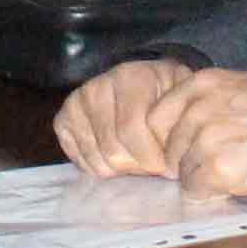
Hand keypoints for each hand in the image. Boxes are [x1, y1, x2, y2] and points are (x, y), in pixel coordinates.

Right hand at [55, 59, 191, 179]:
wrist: (145, 83)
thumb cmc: (167, 97)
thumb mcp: (183, 101)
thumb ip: (180, 125)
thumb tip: (170, 163)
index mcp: (131, 77)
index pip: (131, 130)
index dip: (152, 157)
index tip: (168, 165)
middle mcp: (98, 85)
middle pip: (112, 150)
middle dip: (138, 166)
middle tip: (153, 165)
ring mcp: (77, 102)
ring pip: (97, 159)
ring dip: (121, 170)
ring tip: (138, 160)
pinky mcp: (63, 119)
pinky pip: (80, 161)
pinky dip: (100, 168)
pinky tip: (117, 156)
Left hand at [146, 69, 246, 196]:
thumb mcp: (240, 87)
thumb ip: (206, 102)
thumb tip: (180, 131)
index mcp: (201, 84)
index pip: (156, 119)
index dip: (171, 139)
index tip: (190, 149)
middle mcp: (198, 108)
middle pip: (168, 150)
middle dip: (187, 162)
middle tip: (221, 162)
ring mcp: (206, 139)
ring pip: (182, 173)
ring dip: (203, 178)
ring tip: (237, 169)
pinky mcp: (219, 168)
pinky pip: (197, 191)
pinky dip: (213, 193)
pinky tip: (238, 182)